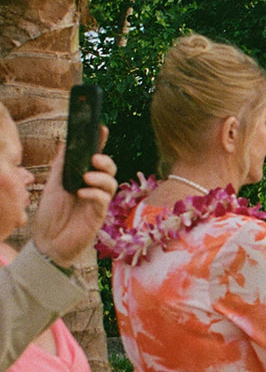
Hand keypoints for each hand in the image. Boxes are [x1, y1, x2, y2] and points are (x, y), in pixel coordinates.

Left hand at [32, 133, 116, 267]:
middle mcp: (93, 188)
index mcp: (82, 179)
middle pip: (109, 169)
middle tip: (94, 158)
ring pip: (111, 183)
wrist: (48, 243)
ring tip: (86, 177)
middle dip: (105, 160)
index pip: (94, 158)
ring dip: (100, 177)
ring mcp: (97, 202)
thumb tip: (67, 143)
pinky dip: (94, 193)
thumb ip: (61, 165)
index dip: (100, 143)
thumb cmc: (51, 216)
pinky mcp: (98, 216)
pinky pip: (103, 199)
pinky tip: (82, 193)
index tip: (102, 128)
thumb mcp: (53, 185)